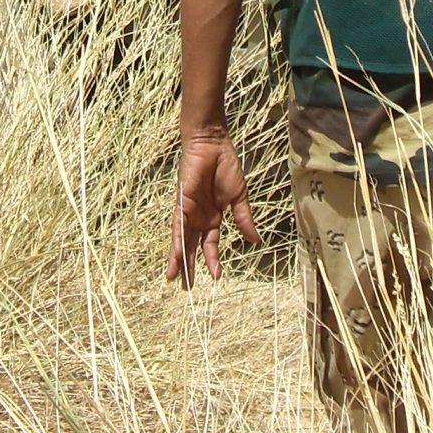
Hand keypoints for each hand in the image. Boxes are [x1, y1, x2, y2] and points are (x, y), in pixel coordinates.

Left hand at [166, 132, 258, 287]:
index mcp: (213, 216)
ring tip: (176, 280)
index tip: (217, 277)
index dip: (212, 260)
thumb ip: (244, 219)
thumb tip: (255, 241)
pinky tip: (176, 257)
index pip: (210, 243)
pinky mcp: (181, 203)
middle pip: (193, 246)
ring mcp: (189, 211)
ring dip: (179, 260)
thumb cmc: (226, 166)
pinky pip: (178, 227)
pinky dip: (177, 242)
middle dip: (190, 267)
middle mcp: (198, 217)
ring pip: (182, 241)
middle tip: (187, 288)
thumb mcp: (239, 197)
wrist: (213, 144)